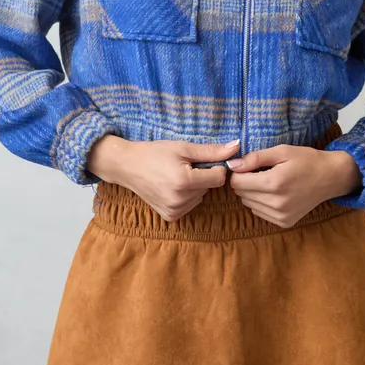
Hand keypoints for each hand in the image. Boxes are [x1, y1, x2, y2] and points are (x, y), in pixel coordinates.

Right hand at [86, 135, 241, 222]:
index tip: (200, 160)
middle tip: (182, 167)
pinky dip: (186, 196)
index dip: (214, 166)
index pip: (219, 177)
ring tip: (175, 176)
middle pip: (209, 187)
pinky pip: (190, 205)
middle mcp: (180, 200)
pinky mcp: (170, 216)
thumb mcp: (183, 147)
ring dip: (195, 187)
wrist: (127, 166)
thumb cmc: (155, 153)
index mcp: (184, 181)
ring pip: (201, 196)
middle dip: (202, 176)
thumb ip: (212, 151)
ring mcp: (174, 210)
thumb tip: (236, 147)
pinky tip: (172, 187)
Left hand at [226, 145, 362, 227]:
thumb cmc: (307, 160)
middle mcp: (277, 203)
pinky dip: (262, 202)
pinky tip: (276, 193)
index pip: (237, 182)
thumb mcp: (282, 151)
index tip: (249, 164)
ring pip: (248, 204)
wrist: (331, 177)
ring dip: (253, 193)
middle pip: (241, 194)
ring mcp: (281, 216)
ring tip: (270, 182)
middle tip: (262, 172)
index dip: (239, 171)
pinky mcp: (284, 222)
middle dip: (246, 181)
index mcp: (274, 183)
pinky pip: (259, 212)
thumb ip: (255, 158)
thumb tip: (231, 165)